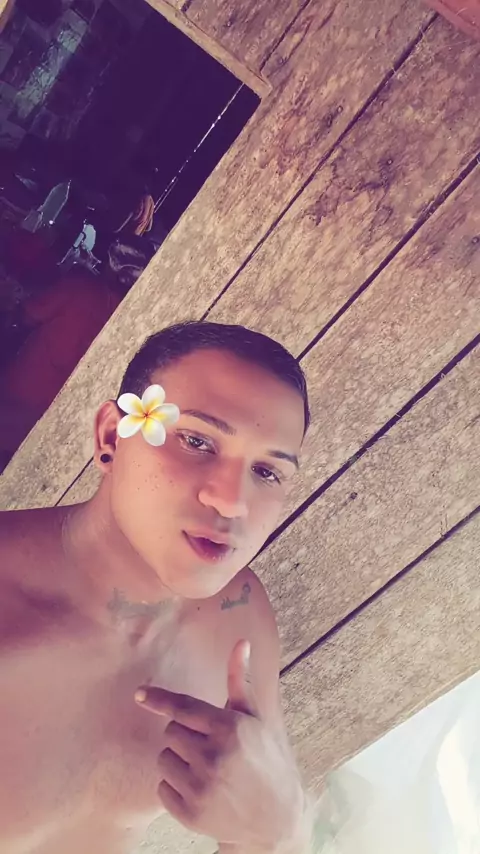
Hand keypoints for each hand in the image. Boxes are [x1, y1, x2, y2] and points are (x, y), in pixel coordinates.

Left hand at [135, 640, 303, 848]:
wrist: (276, 819)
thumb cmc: (266, 759)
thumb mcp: (256, 718)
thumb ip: (239, 681)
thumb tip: (240, 643)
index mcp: (229, 729)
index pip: (183, 707)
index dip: (159, 699)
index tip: (140, 694)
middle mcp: (213, 757)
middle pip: (170, 731)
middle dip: (185, 733)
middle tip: (209, 744)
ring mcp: (200, 788)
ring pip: (163, 758)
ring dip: (179, 760)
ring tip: (207, 768)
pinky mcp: (190, 813)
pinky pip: (162, 787)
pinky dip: (176, 786)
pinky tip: (202, 789)